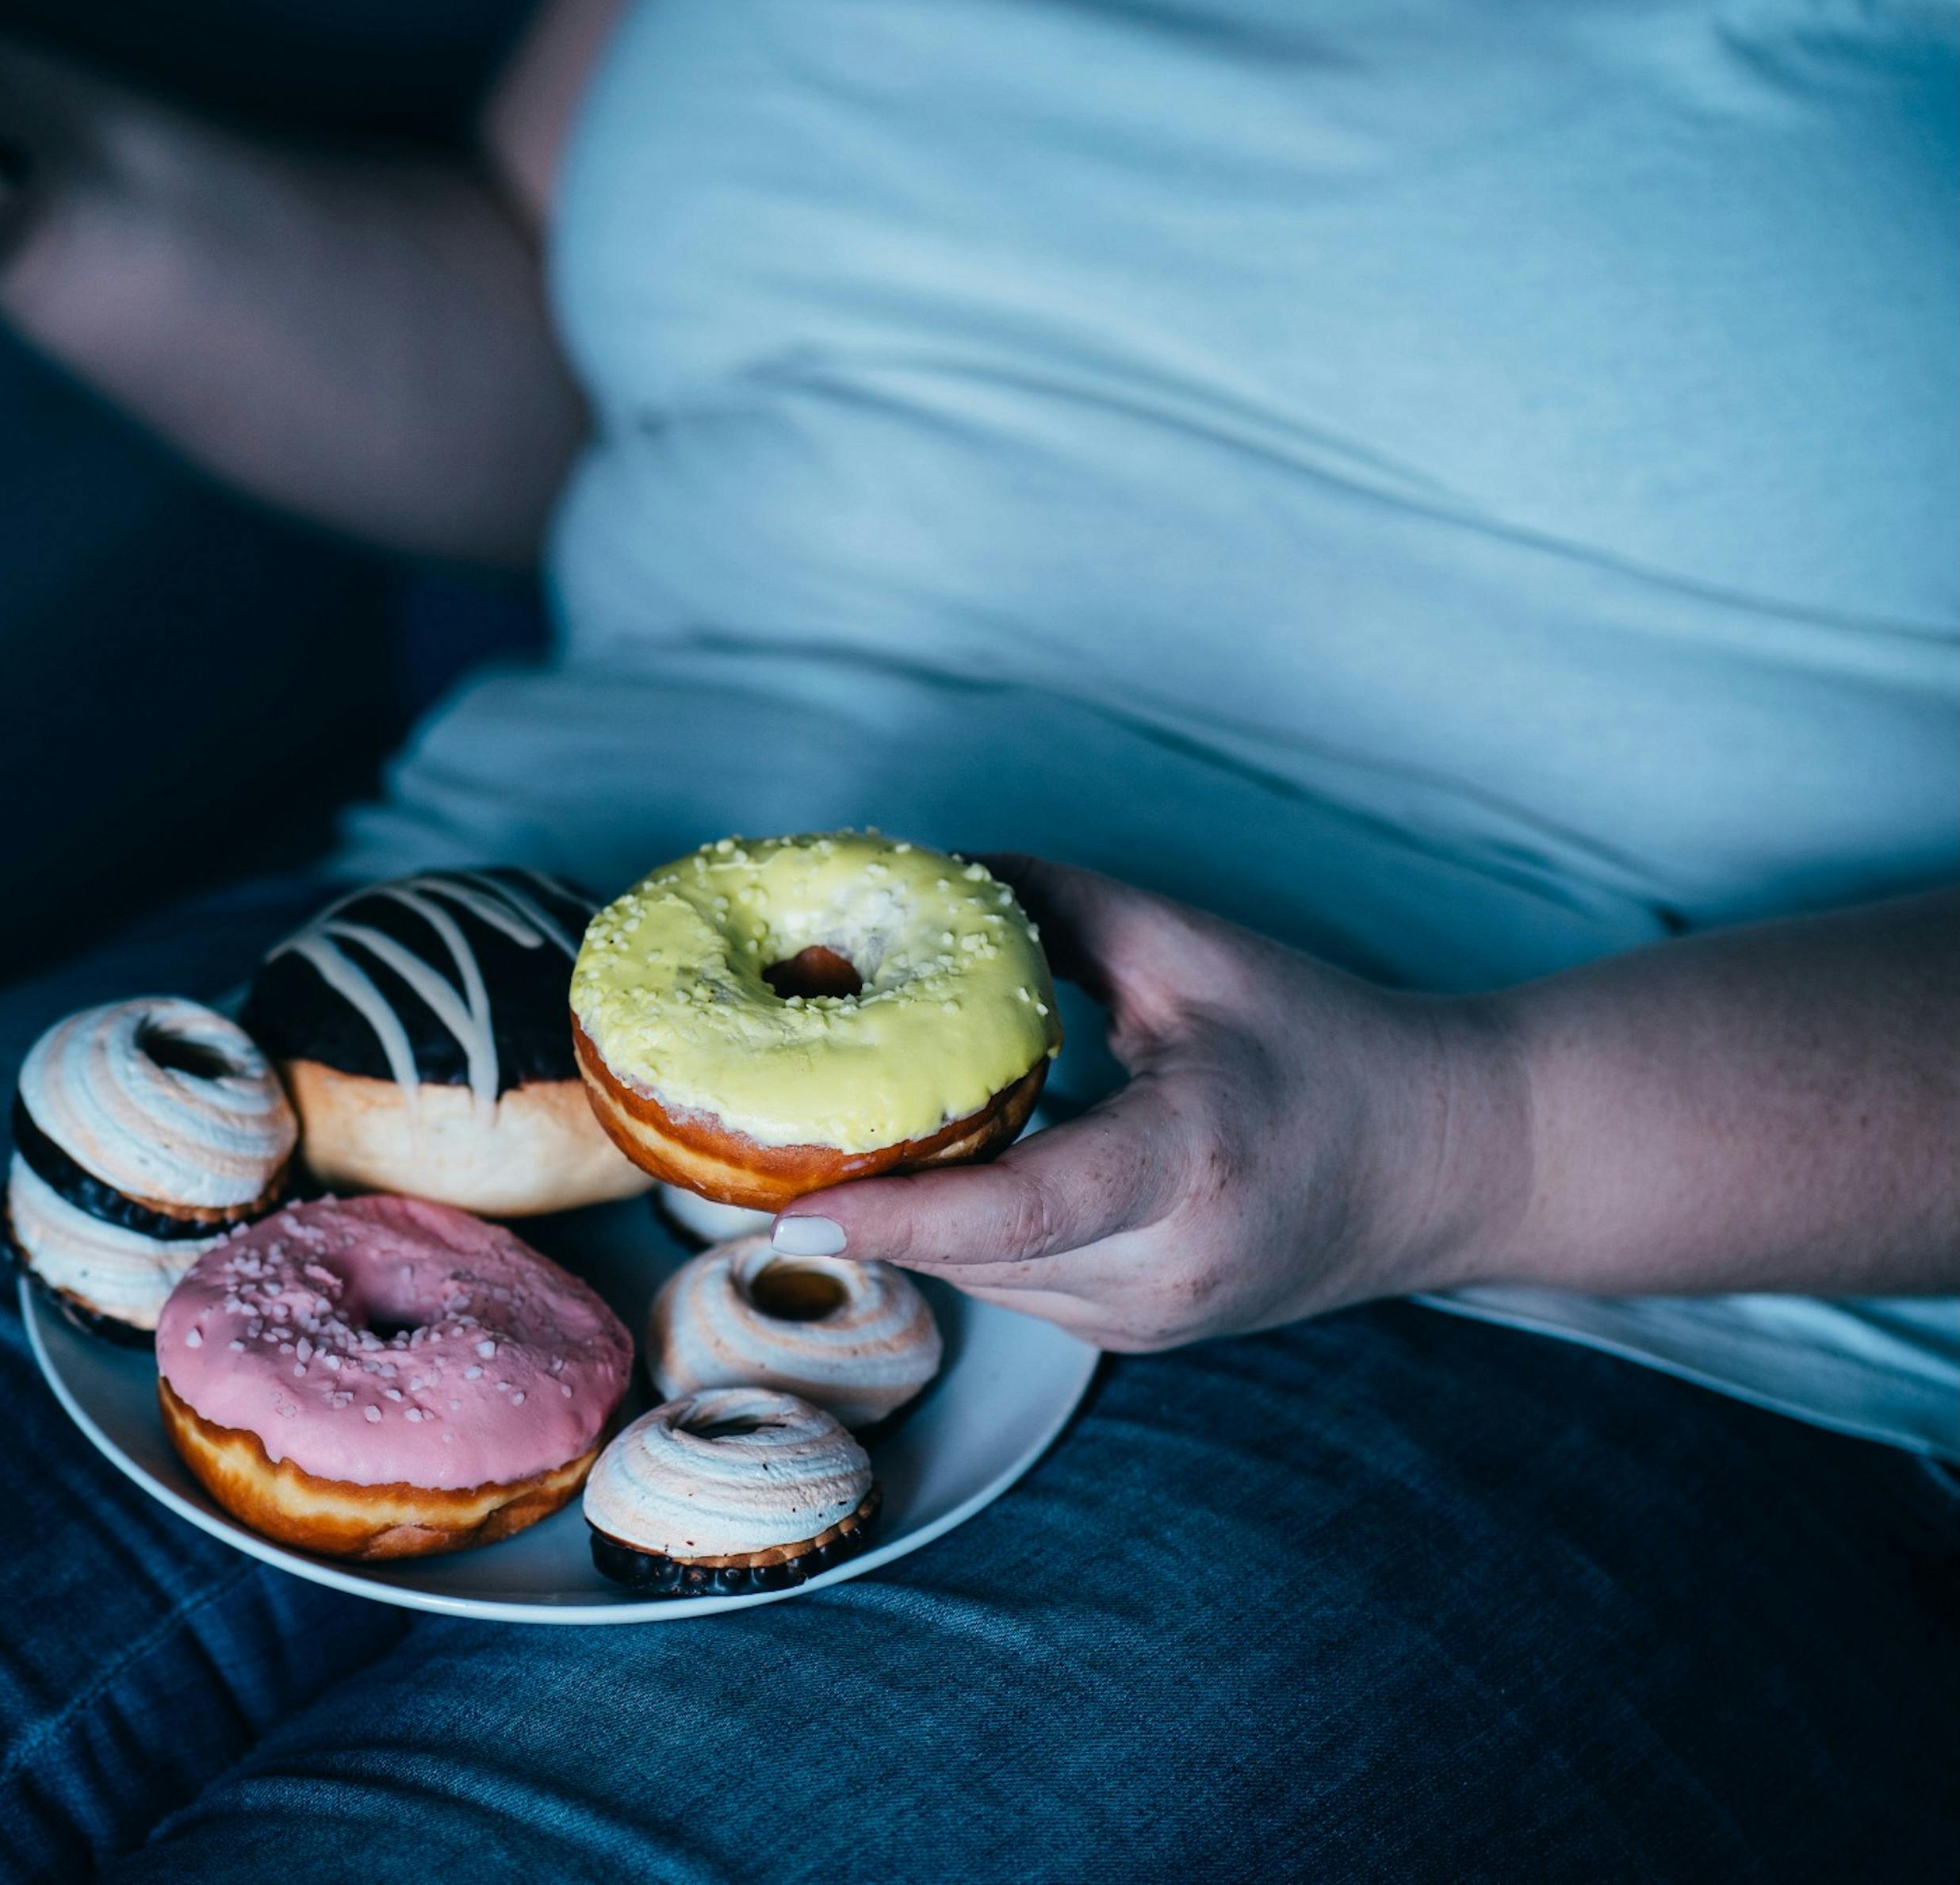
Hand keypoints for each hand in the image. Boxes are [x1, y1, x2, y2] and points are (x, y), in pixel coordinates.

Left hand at [773, 858, 1525, 1351]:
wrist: (1450, 1159)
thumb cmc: (1325, 1038)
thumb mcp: (1191, 950)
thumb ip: (1049, 906)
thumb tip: (920, 874)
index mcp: (1188, 1166)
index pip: (1013, 1213)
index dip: (893, 1217)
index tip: (789, 1206)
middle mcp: (1168, 1267)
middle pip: (971, 1251)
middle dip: (868, 1201)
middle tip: (758, 1136)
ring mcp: (1157, 1319)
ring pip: (982, 1279)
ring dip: (914, 1219)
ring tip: (825, 1143)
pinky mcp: (1146, 1334)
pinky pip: (1018, 1287)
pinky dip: (966, 1235)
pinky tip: (931, 1170)